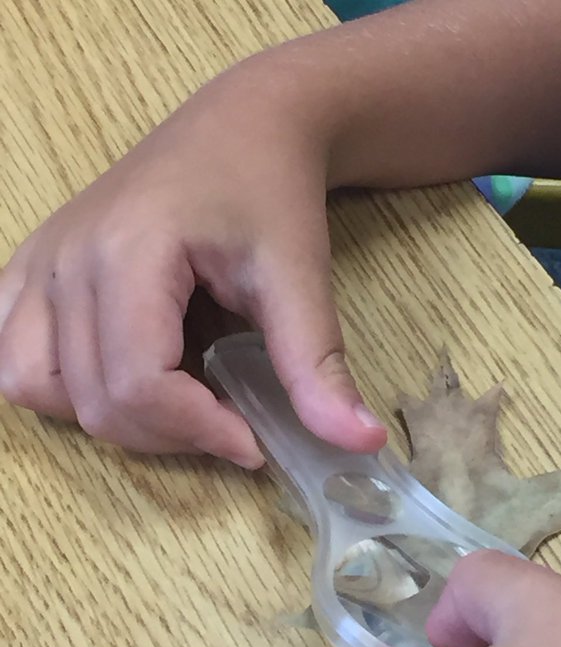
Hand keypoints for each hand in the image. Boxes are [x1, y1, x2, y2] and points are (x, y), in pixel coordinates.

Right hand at [0, 48, 385, 464]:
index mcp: (129, 251)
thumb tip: (361, 443)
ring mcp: (40, 264)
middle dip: (170, 434)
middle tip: (227, 422)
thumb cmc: (268, 189)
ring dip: (111, 418)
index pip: (139, 385)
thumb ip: (317, 365)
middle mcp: (67, 258)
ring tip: (175, 400)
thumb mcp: (300, 275)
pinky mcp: (31, 271)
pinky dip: (58, 388)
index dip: (199, 432)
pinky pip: (13, 356)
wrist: (241, 125)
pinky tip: (117, 378)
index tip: (254, 441)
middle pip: (95, 402)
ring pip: (37, 388)